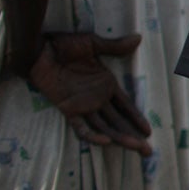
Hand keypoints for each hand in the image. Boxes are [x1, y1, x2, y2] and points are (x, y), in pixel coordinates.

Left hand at [27, 33, 153, 154]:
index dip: (137, 119)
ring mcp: (83, 106)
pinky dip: (93, 136)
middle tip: (148, 151)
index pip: (126, 107)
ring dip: (120, 138)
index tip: (149, 131)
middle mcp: (97, 98)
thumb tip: (138, 38)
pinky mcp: (68, 109)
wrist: (39, 51)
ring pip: (104, 127)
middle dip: (133, 136)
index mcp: (106, 84)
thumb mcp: (93, 43)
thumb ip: (115, 46)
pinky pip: (81, 128)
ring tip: (135, 148)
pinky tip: (107, 141)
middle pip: (118, 122)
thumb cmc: (64, 45)